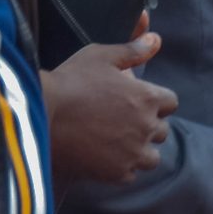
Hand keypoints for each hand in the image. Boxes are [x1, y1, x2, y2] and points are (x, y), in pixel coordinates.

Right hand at [42, 22, 176, 184]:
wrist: (42, 115)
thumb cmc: (70, 81)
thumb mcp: (101, 56)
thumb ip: (132, 50)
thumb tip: (156, 39)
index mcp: (147, 97)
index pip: (171, 102)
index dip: (156, 101)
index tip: (140, 101)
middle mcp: (146, 127)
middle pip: (162, 131)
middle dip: (148, 125)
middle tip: (124, 121)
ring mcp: (132, 152)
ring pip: (151, 157)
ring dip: (140, 150)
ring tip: (119, 143)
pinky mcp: (115, 173)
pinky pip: (130, 174)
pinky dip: (122, 168)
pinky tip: (105, 158)